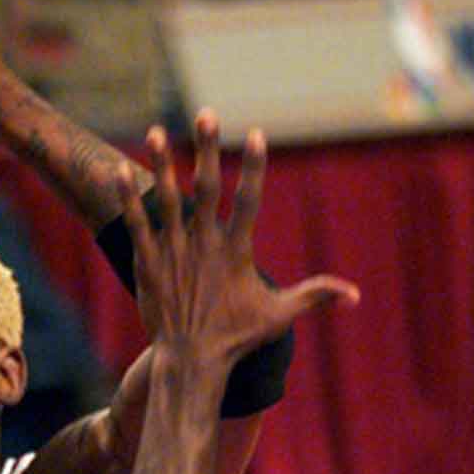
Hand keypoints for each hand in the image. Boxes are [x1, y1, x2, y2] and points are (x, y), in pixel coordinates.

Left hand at [121, 111, 358, 370]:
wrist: (190, 360)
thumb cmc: (237, 337)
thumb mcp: (280, 315)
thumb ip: (315, 295)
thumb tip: (356, 295)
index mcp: (236, 251)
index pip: (248, 200)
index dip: (253, 166)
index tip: (256, 133)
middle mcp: (203, 246)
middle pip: (205, 188)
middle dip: (206, 149)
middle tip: (206, 113)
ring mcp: (173, 252)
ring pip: (166, 199)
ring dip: (161, 164)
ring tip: (154, 132)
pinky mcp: (147, 262)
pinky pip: (136, 223)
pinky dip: (127, 197)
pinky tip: (118, 169)